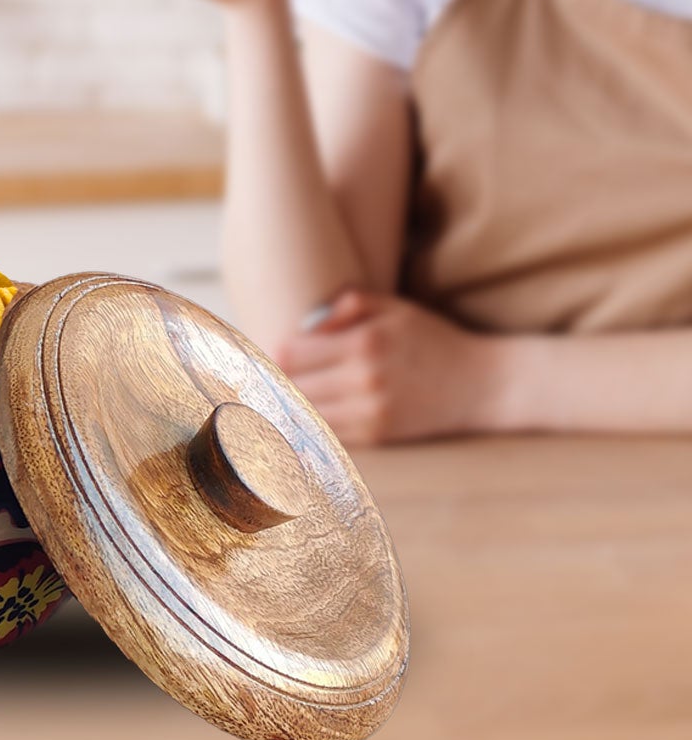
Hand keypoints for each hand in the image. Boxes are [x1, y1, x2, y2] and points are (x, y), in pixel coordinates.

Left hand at [272, 287, 507, 445]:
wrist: (483, 385)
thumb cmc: (433, 339)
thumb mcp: (395, 308)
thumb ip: (349, 304)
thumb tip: (306, 321)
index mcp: (364, 342)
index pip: (290, 352)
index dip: (271, 352)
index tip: (262, 352)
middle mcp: (364, 379)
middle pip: (291, 384)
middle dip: (274, 379)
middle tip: (257, 376)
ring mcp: (371, 412)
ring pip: (305, 411)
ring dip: (287, 404)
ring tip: (271, 396)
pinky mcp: (379, 435)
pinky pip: (329, 432)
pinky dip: (310, 424)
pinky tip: (299, 416)